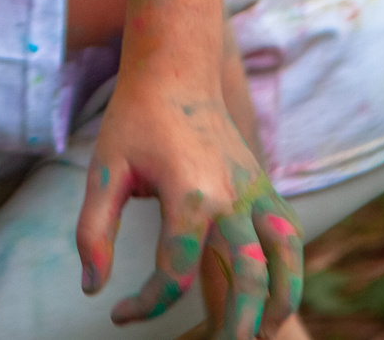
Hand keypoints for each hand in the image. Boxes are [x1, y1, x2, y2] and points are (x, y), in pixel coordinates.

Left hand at [76, 79, 304, 338]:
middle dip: (235, 324)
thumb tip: (94, 289)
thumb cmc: (135, 121)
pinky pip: (291, 237)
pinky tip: (272, 295)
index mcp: (189, 192)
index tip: (119, 314)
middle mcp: (232, 195)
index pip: (173, 271)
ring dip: (278, 303)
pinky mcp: (266, 186)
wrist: (177, 70)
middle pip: (248, 277)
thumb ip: (93, 231)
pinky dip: (290, 272)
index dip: (146, 304)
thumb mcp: (103, 171)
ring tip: (259, 335)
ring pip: (285, 258)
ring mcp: (256, 190)